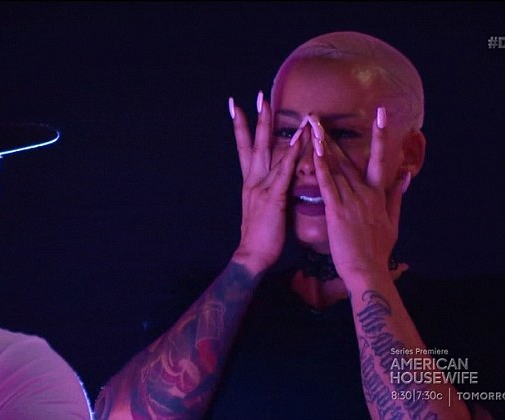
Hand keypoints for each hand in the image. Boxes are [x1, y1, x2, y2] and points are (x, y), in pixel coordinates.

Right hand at [229, 93, 299, 274]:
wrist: (252, 255)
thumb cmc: (261, 235)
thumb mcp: (263, 208)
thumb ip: (271, 191)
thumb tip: (281, 181)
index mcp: (250, 183)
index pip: (244, 149)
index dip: (241, 128)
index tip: (237, 108)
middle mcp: (253, 180)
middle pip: (253, 143)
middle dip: (256, 119)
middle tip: (258, 96)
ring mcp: (261, 187)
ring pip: (269, 151)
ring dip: (273, 128)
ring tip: (275, 107)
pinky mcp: (273, 197)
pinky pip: (284, 170)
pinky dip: (291, 152)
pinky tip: (298, 138)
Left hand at [313, 108, 408, 286]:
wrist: (368, 270)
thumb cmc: (378, 250)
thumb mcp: (393, 222)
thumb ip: (397, 197)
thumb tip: (406, 176)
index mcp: (378, 195)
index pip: (380, 159)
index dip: (380, 135)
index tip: (381, 114)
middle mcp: (366, 193)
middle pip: (349, 158)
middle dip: (332, 135)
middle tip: (318, 115)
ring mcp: (352, 200)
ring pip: (336, 167)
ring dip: (322, 144)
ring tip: (310, 125)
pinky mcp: (338, 210)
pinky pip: (328, 184)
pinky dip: (321, 166)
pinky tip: (314, 151)